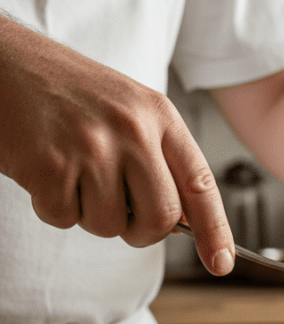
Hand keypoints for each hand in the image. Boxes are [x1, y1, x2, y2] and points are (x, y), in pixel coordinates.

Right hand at [0, 16, 234, 274]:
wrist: (3, 60)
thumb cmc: (69, 90)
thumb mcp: (130, 110)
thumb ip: (161, 158)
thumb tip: (185, 220)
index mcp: (159, 116)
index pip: (200, 185)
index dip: (215, 231)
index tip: (221, 263)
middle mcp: (131, 130)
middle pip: (159, 218)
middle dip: (142, 232)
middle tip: (122, 215)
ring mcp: (90, 147)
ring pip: (110, 225)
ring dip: (91, 215)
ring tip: (74, 175)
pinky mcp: (49, 164)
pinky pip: (65, 218)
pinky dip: (54, 207)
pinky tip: (46, 171)